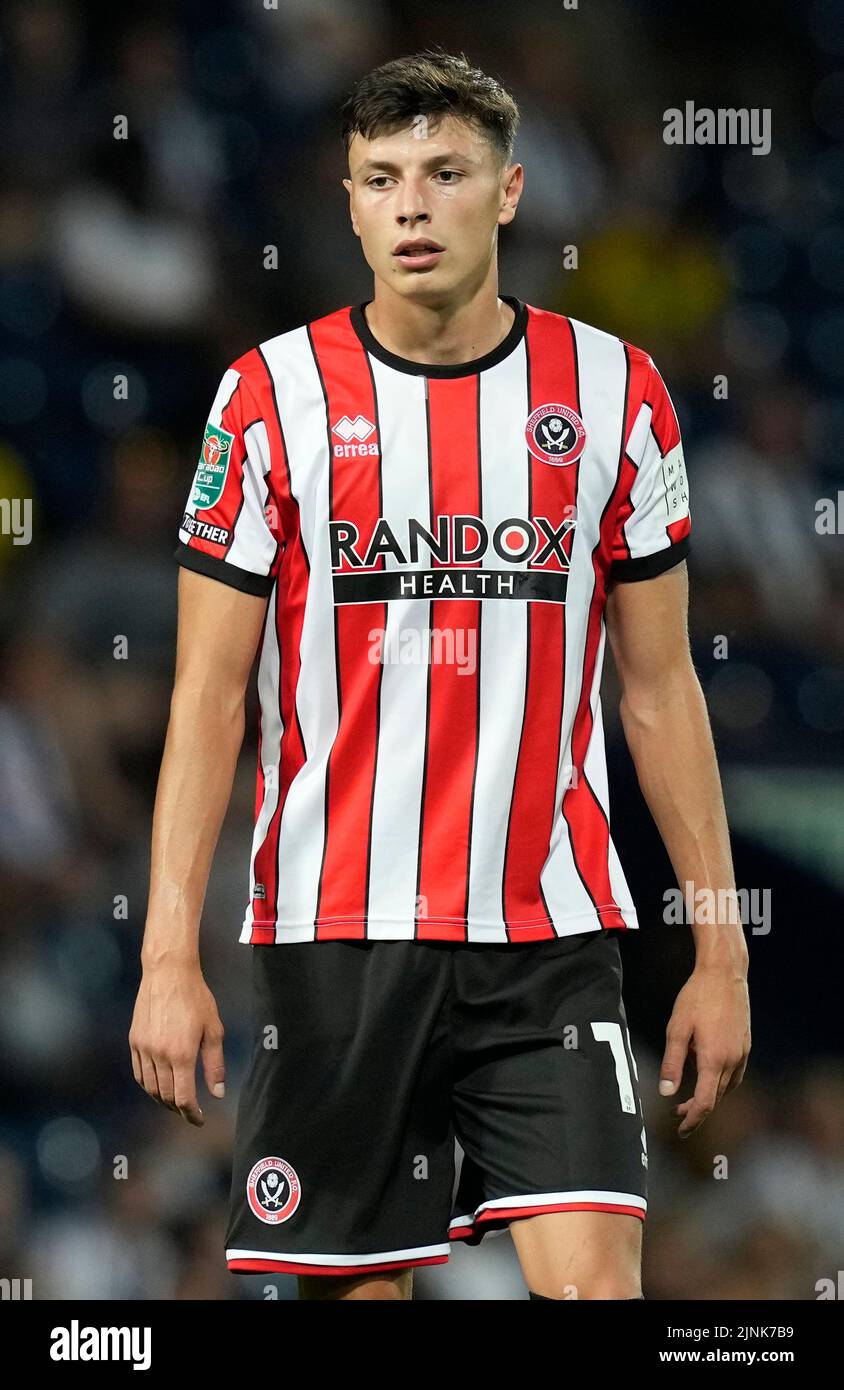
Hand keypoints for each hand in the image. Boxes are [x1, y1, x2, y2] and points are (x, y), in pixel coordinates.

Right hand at [129, 959, 224, 1125]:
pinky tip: (159, 1085)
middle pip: (165, 1096)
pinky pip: (139, 1073)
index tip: (199, 1119)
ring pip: (150, 1088)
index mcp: (181, 1054)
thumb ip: (215, 1064)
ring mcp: (143, 1048)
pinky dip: (148, 1085)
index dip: (191, 1114)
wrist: (168, 973)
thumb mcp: (213, 1029)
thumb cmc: (196, 998)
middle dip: (178, 1109)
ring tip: (175, 1101)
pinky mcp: (134, 1041)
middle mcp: (159, 1055)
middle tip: (189, 1112)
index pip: (183, 1097)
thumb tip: (217, 1093)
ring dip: (163, 1100)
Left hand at [659, 962, 749, 1137]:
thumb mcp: (677, 1028)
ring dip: (708, 1095)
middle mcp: (732, 1061)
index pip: (704, 1103)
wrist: (725, 973)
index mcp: (713, 1060)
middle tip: (676, 1113)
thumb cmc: (697, 997)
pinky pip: (734, 1073)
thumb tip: (666, 1092)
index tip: (681, 1131)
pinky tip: (706, 1071)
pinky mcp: (745, 1045)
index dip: (692, 1121)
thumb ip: (672, 1062)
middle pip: (715, 1098)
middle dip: (696, 1109)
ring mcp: (742, 1053)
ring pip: (726, 1087)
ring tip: (687, 1093)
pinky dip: (719, 1081)